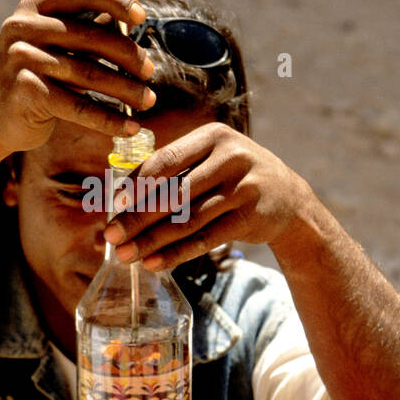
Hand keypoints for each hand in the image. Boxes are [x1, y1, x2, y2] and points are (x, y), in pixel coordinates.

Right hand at [0, 0, 156, 155]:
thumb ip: (87, 30)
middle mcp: (23, 28)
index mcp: (33, 8)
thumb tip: (133, 17)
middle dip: (128, 55)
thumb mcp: (57, 47)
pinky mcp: (26, 93)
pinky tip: (130, 127)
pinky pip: (78, 107)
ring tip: (148, 100)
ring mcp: (22, 59)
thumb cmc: (38, 77)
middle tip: (150, 71)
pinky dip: (109, 119)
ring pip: (89, 74)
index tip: (142, 16)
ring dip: (126, 90)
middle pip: (91, 37)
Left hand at [102, 123, 309, 269]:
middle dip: (138, 218)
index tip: (114, 204)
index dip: (138, 183)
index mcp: (212, 136)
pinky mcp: (251, 217)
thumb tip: (116, 201)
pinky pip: (207, 238)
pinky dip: (177, 253)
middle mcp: (231, 157)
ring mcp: (243, 188)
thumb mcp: (209, 160)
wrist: (289, 198)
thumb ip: (171, 174)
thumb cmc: (233, 177)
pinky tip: (154, 263)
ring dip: (152, 240)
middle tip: (111, 237)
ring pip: (188, 219)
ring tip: (125, 256)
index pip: (166, 160)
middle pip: (174, 193)